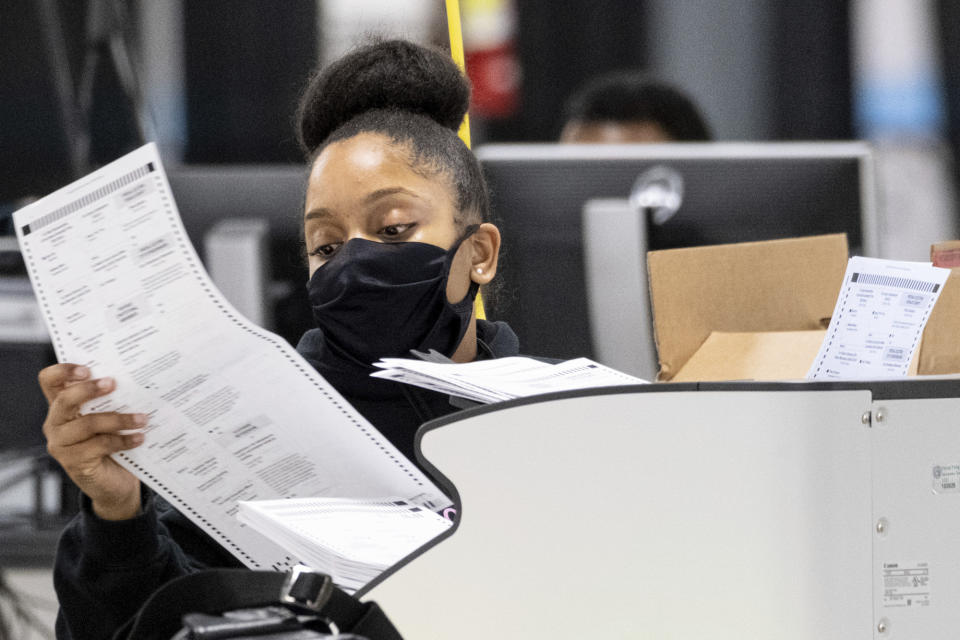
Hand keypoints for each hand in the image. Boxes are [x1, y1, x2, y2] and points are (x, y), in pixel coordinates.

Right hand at [39, 364, 146, 519]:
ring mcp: (61, 444)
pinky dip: (123, 440)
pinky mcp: (73, 462)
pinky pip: (100, 445)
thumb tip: (135, 378)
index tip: (88, 368)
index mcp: (62, 407)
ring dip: (118, 418)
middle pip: (64, 400)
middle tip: (114, 383)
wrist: (115, 483)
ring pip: (87, 424)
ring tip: (142, 418)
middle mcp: (56, 424)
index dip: (63, 371)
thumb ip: (111, 400)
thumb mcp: (109, 418)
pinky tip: (139, 438)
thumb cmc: (112, 443)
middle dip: (89, 390)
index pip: (49, 381)